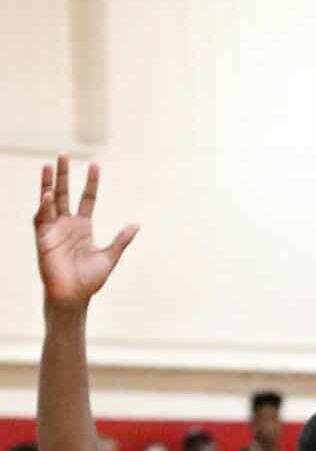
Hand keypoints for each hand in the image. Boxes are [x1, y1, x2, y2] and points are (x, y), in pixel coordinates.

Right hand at [34, 155, 138, 307]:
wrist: (75, 296)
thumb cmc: (90, 280)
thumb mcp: (110, 257)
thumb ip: (122, 240)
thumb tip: (137, 224)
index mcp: (83, 227)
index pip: (87, 198)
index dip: (91, 182)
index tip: (94, 164)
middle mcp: (67, 224)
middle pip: (65, 193)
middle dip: (64, 174)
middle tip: (63, 154)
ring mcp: (53, 229)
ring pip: (49, 201)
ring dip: (48, 184)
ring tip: (48, 165)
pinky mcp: (43, 238)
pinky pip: (41, 218)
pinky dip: (44, 207)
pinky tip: (47, 194)